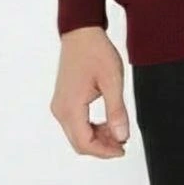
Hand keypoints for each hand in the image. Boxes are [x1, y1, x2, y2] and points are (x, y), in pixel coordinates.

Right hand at [50, 26, 130, 158]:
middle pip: (79, 142)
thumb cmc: (96, 52)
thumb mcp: (112, 81)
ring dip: (97, 137)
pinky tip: (107, 122)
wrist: (81, 33)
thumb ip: (116, 111)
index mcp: (70, 107)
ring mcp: (60, 105)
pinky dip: (91, 128)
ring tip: (118, 129)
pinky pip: (75, 123)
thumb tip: (122, 136)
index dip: (105, 151)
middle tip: (123, 140)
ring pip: (77, 135)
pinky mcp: (63, 100)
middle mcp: (60, 109)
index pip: (85, 143)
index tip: (123, 149)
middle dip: (102, 146)